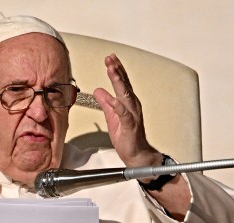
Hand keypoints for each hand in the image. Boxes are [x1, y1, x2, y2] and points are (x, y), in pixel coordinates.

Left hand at [93, 53, 162, 167]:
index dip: (116, 70)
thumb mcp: (111, 116)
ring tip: (111, 70)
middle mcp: (132, 106)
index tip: (110, 58)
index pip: (122, 83)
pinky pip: (124, 114)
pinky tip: (112, 99)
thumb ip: (105, 103)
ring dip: (118, 82)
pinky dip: (117, 105)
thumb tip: (98, 90)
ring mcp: (132, 115)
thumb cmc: (126, 136)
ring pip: (125, 95)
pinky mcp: (130, 126)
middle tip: (110, 58)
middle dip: (117, 70)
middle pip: (124, 85)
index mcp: (127, 103)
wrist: (136, 154)